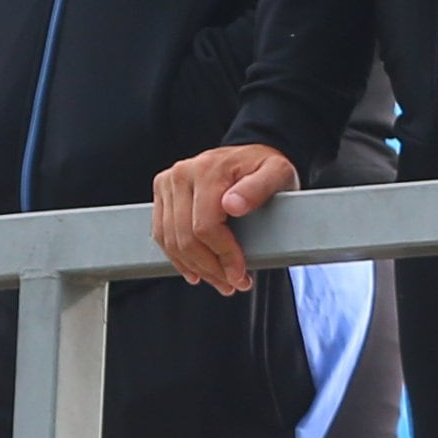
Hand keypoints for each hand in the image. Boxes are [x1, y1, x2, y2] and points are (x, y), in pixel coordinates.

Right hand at [154, 144, 299, 294]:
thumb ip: (258, 188)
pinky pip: (161, 234)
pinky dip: (176, 257)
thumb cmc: (265, 166)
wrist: (250, 154)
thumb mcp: (276, 173)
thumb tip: (232, 205)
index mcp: (207, 170)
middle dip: (210, 268)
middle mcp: (182, 174)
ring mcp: (168, 183)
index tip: (240, 274)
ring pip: (171, 241)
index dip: (222, 257)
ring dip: (194, 268)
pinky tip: (195, 270)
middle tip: (232, 284)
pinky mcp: (162, 192)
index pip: (205, 227)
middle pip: (185, 238)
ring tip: (218, 280)